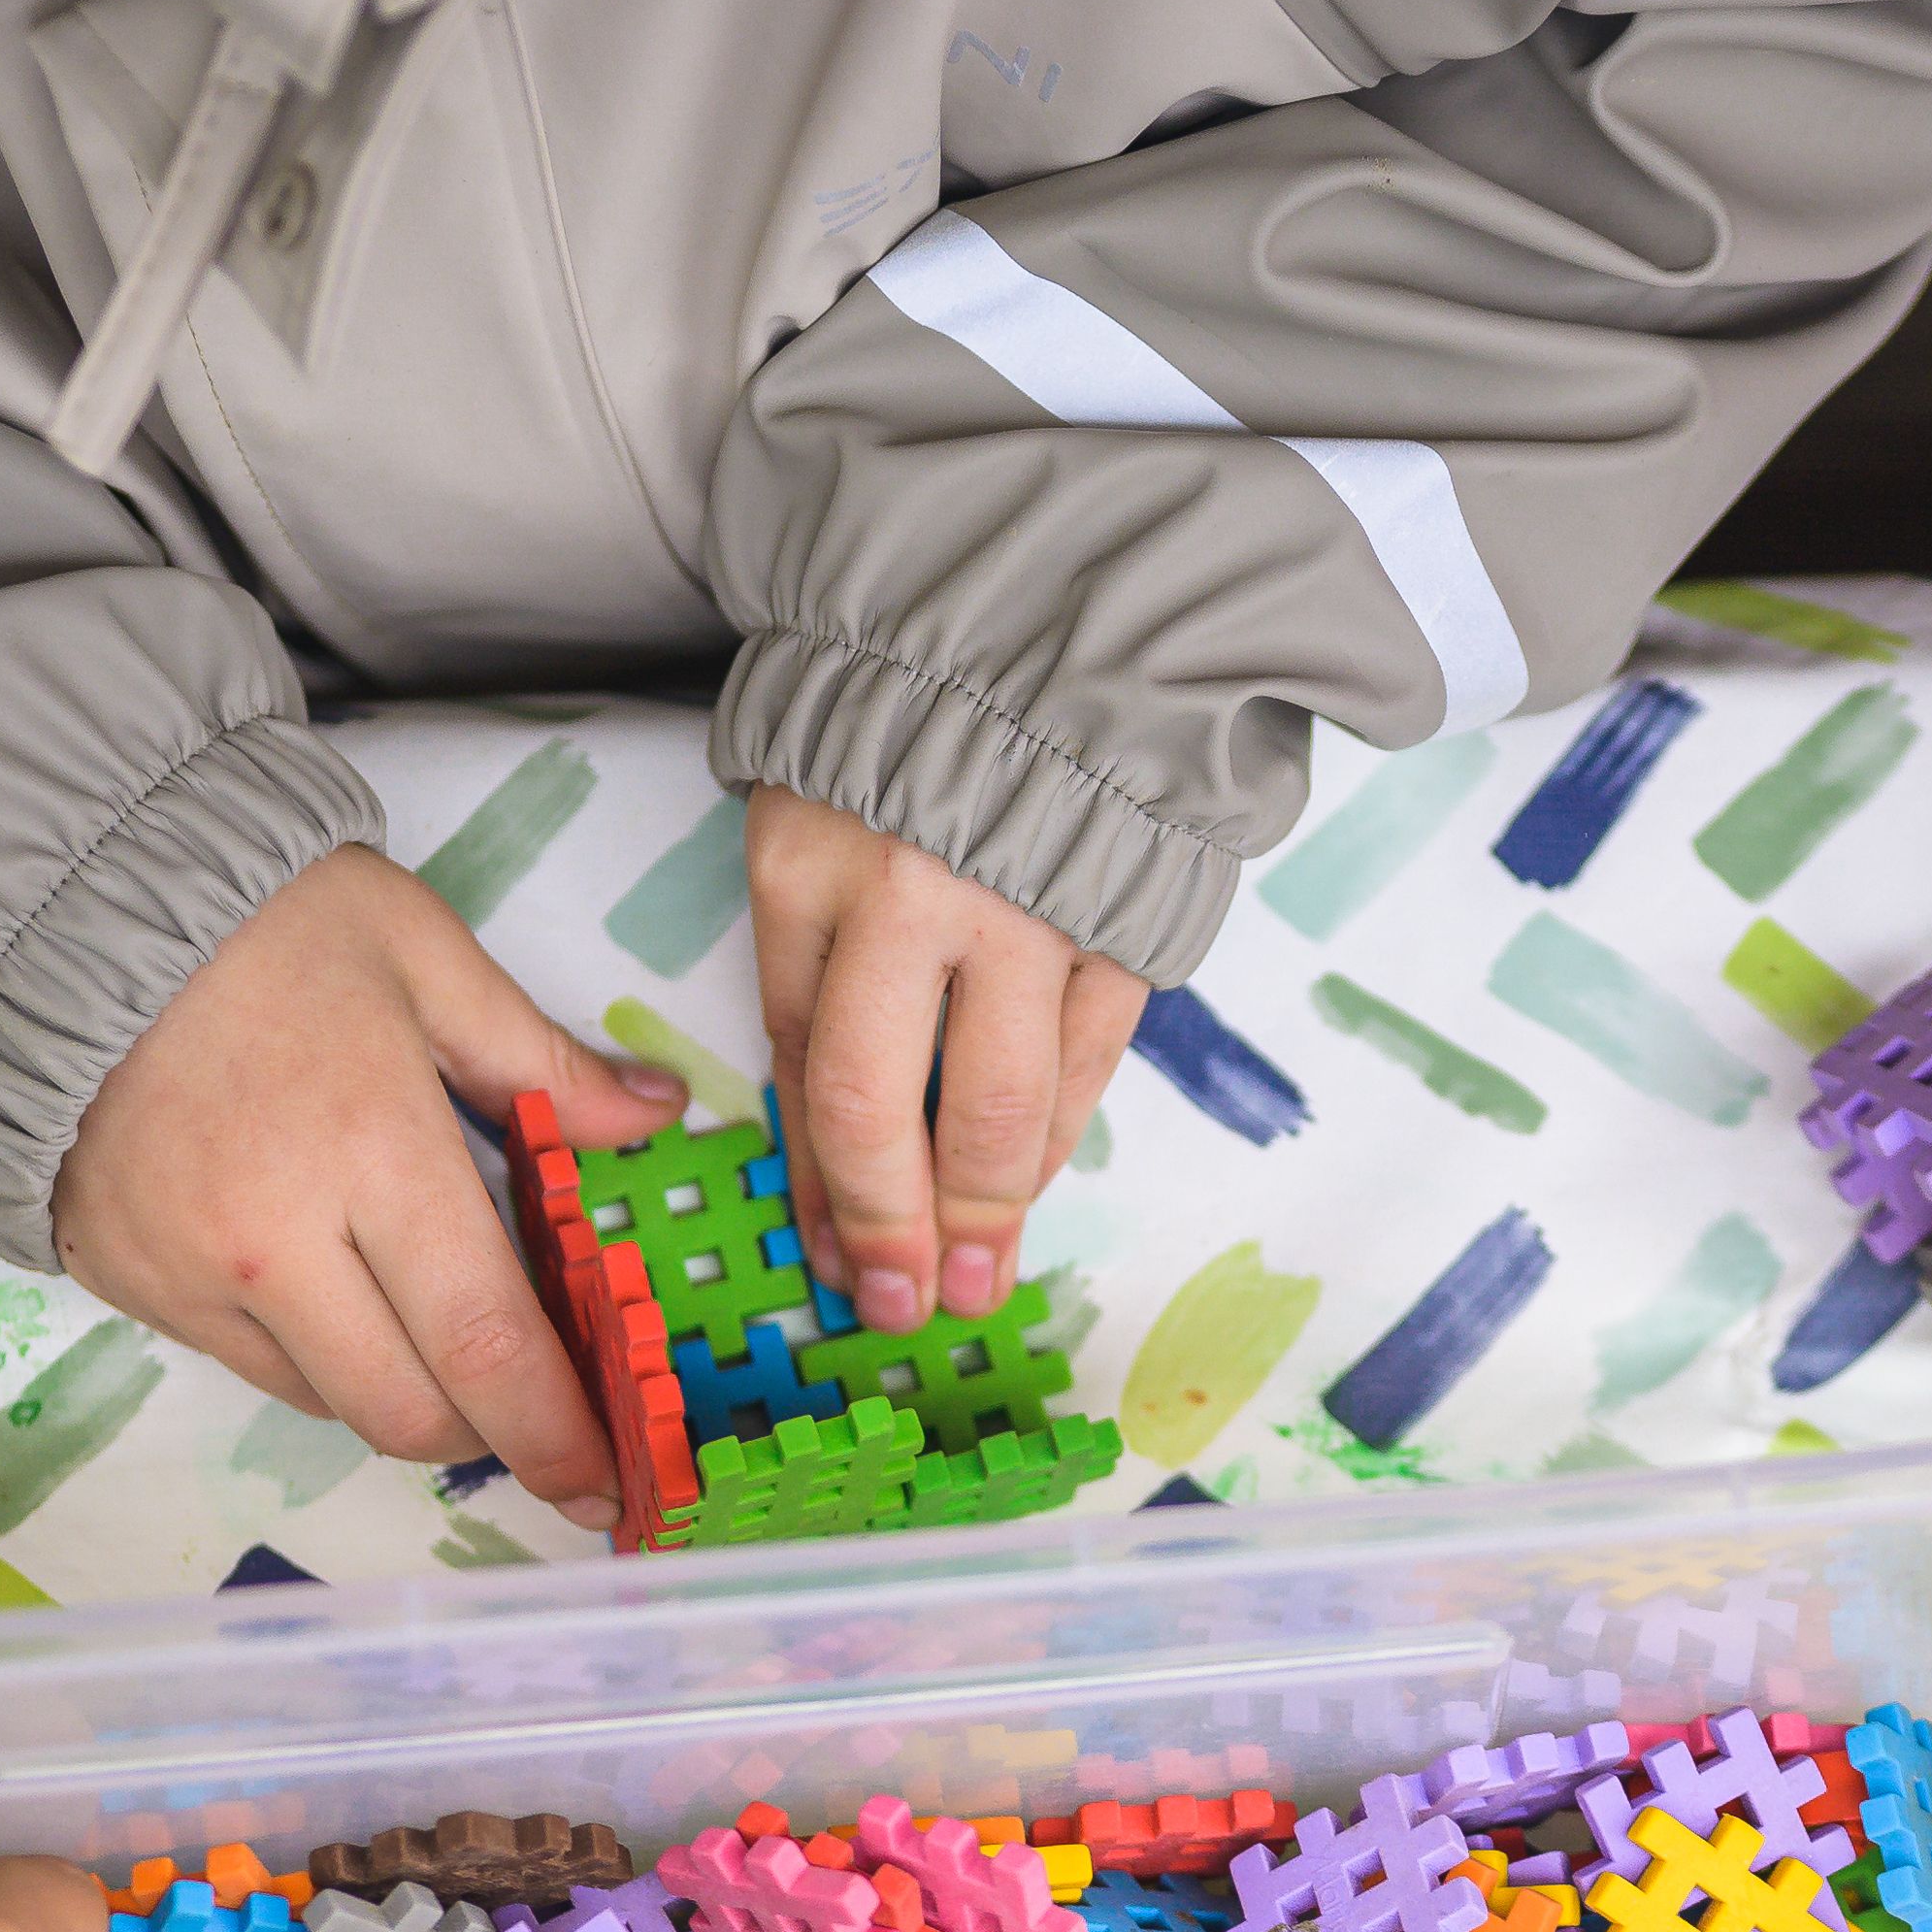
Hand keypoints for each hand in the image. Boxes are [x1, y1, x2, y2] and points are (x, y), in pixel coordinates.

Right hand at [54, 845, 685, 1495]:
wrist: (58, 903)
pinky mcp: (125, 1283)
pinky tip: (328, 1283)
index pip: (485, 1346)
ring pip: (329, 1404)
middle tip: (538, 1412)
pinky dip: (312, 1353)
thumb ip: (543, 1062)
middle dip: (491, 1433)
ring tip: (429, 1323)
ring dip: (401, 1391)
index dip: (556, 1433)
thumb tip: (654, 1116)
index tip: (606, 1481)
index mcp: (373, 1156)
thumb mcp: (424, 957)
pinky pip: (247, 1365)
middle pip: (409, 1414)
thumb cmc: (260, 919)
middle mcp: (274, 1245)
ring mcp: (187, 1277)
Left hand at [745, 786, 1145, 1336]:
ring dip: (992, 1210)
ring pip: (1007, 1104)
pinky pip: (1093, 1060)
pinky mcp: (1122, 917)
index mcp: (810, 868)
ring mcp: (1027, 908)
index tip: (836, 1264)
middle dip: (899, 1229)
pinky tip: (1036, 1181)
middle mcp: (912, 894)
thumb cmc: (903, 740)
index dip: (821, 1184)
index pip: (809, 1064)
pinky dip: (1063, 1133)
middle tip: (905, 1307)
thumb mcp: (812, 832)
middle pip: (894, 1107)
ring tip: (980, 1281)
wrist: (1043, 625)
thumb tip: (838, 1159)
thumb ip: (821, 976)